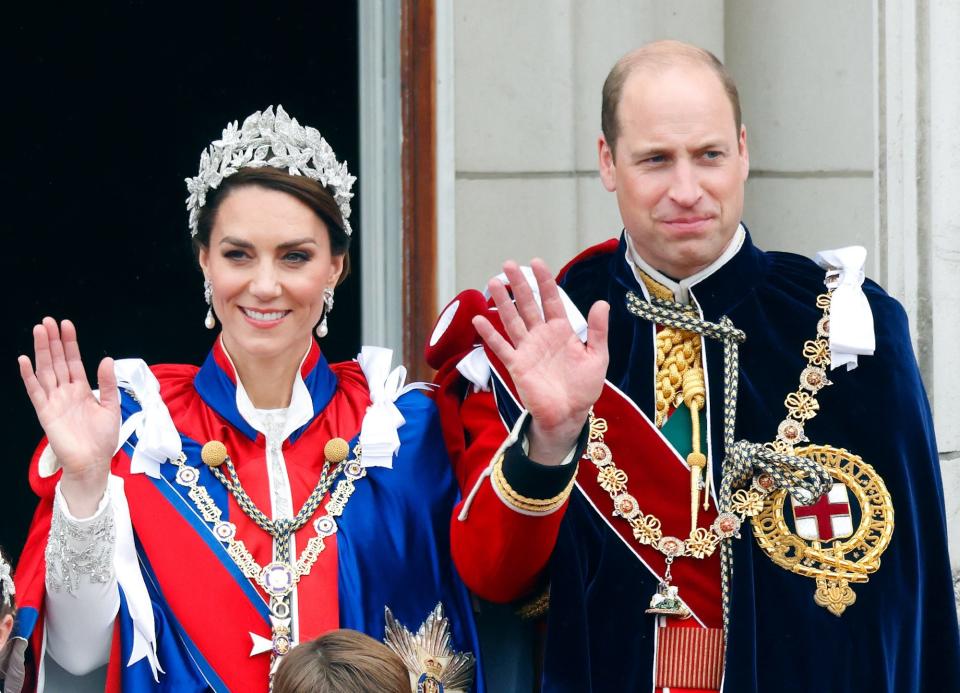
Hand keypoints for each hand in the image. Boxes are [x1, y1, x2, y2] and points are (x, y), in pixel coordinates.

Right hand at [18, 318, 119, 515]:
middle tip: (48, 320)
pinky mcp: (45, 413)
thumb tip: (107, 360)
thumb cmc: (102, 438)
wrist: (93, 462)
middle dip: (53, 341)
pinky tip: (24, 360)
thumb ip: (107, 383)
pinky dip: (29, 376)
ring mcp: (54, 401)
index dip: (69, 343)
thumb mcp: (111, 406)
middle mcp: (65, 392)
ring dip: (41, 351)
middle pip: (57, 361)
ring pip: (45, 370)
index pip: (73, 360)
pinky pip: (35, 391)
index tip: (66, 324)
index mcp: (81, 389)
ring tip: (38, 330)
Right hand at [473, 259, 608, 464]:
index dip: (544, 282)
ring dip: (502, 303)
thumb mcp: (597, 356)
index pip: (551, 300)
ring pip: (513, 320)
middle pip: (528, 305)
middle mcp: (542, 336)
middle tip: (509, 264)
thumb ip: (598, 330)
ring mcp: (527, 349)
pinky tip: (479, 319)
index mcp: (562, 331)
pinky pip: (501, 347)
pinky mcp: (517, 365)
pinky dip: (490, 334)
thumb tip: (602, 302)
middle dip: (519, 285)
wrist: (569, 415)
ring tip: (492, 282)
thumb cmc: (584, 387)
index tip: (536, 263)